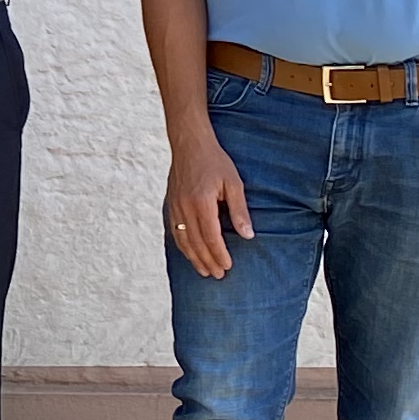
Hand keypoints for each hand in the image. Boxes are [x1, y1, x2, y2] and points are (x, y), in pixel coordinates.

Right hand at [163, 127, 251, 281]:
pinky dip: (182, 247)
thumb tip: (247, 235)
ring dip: (194, 258)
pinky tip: (190, 254)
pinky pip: (174, 232)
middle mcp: (185, 207)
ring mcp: (175, 207)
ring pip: (182, 240)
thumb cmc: (214, 161)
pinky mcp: (170, 205)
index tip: (227, 266)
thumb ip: (239, 210)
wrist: (189, 144)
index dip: (219, 253)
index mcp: (201, 201)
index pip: (210, 236)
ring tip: (205, 271)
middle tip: (218, 275)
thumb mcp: (233, 183)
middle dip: (207, 261)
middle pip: (195, 242)